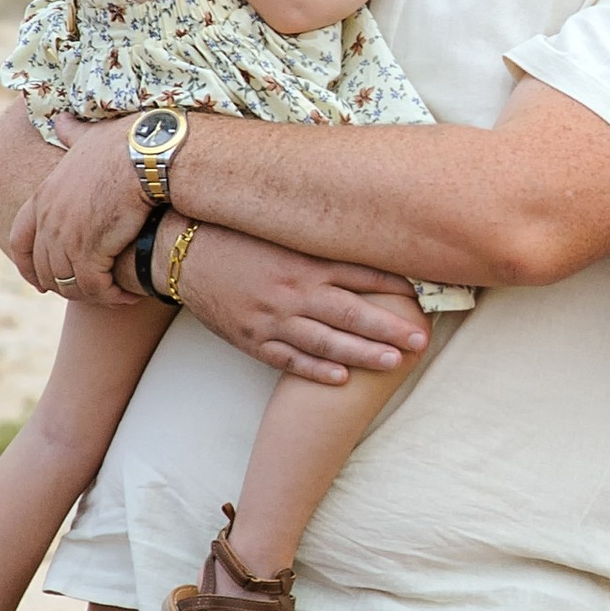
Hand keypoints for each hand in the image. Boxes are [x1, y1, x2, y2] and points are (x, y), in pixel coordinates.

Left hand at [25, 117, 146, 301]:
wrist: (147, 156)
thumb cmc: (126, 142)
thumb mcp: (89, 136)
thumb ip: (71, 133)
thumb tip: (61, 119)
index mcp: (43, 195)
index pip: (20, 240)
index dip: (27, 265)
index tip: (40, 281)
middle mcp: (48, 220)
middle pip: (43, 269)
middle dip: (63, 286)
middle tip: (88, 293)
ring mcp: (66, 237)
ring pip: (68, 283)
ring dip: (91, 294)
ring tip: (112, 295)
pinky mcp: (90, 251)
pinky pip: (93, 287)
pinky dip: (109, 297)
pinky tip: (127, 296)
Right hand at [178, 227, 430, 387]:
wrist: (182, 253)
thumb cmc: (238, 238)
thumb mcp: (282, 233)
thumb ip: (321, 244)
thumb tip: (366, 242)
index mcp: (304, 260)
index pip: (360, 273)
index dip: (396, 286)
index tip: (426, 296)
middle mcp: (293, 290)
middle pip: (351, 312)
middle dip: (389, 327)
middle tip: (421, 339)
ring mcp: (272, 318)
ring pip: (325, 340)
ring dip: (362, 352)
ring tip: (394, 361)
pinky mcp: (252, 339)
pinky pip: (288, 360)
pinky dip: (315, 370)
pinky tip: (342, 377)